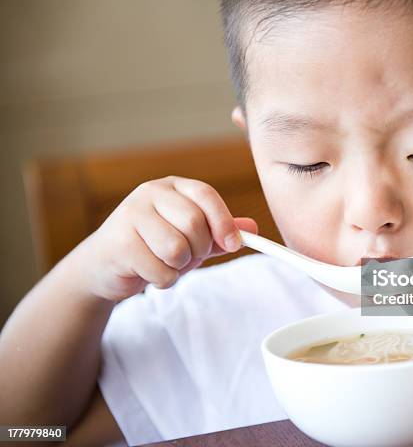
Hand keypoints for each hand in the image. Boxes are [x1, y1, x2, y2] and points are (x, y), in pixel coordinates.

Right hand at [73, 176, 257, 300]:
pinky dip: (163, 280)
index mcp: (172, 186)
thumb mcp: (190, 235)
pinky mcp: (119, 243)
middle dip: (198, 249)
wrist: (105, 264)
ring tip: (165, 263)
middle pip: (193, 223)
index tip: (233, 244)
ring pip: (177, 249)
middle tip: (187, 257)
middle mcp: (150, 193)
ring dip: (179, 267)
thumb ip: (219, 231)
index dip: (223, 221)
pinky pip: (160, 270)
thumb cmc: (154, 246)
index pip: (205, 195)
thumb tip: (253, 229)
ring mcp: (130, 215)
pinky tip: (148, 272)